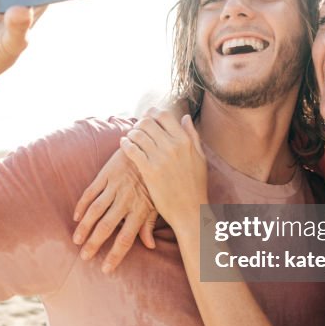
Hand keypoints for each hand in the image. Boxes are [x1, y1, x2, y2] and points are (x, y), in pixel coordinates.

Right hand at [72, 146, 157, 274]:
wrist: (151, 144)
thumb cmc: (156, 178)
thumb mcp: (158, 201)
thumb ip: (150, 224)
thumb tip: (150, 246)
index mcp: (141, 209)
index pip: (126, 238)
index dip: (115, 255)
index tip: (105, 269)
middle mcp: (126, 199)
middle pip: (107, 227)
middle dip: (94, 244)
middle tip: (84, 257)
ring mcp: (115, 186)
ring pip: (95, 210)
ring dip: (84, 227)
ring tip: (77, 241)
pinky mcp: (106, 174)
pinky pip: (91, 192)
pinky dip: (82, 205)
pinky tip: (76, 217)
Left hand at [119, 110, 206, 233]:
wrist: (190, 211)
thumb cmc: (196, 186)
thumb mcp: (200, 158)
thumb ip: (192, 135)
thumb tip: (184, 117)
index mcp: (185, 141)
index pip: (164, 115)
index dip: (152, 113)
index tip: (147, 118)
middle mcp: (173, 146)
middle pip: (148, 122)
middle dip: (139, 123)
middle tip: (136, 129)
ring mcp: (161, 158)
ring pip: (138, 134)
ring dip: (131, 133)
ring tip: (130, 138)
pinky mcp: (149, 171)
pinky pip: (132, 150)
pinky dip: (125, 144)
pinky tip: (124, 144)